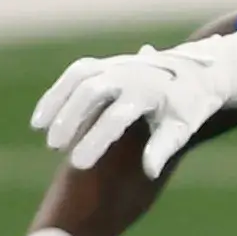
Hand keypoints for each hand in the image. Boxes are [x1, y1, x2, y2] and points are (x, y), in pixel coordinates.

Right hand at [35, 42, 227, 176]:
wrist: (196, 72)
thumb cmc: (189, 108)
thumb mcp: (182, 128)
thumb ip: (164, 147)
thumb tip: (150, 172)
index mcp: (150, 92)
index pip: (117, 117)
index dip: (96, 140)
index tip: (78, 164)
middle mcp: (129, 74)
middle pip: (92, 92)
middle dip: (70, 119)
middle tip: (56, 148)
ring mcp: (114, 65)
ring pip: (77, 79)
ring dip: (56, 103)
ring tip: (40, 132)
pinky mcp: (104, 64)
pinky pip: (74, 75)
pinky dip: (56, 93)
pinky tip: (42, 117)